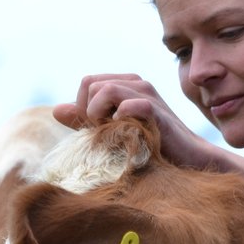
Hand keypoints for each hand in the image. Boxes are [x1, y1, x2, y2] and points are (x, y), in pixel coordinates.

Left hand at [54, 74, 220, 171]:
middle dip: (87, 111)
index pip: (87, 83)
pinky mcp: (156, 110)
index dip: (82, 107)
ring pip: (103, 90)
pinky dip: (119, 120)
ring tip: (109, 133)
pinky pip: (128, 105)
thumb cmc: (149, 146)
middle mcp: (136, 83)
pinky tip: (125, 134)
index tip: (95, 129)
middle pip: (90, 84)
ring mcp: (147, 93)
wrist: (187, 160)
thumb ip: (85, 120)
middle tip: (101, 133)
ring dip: (98, 116)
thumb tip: (56, 110)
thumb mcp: (112, 131)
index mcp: (124, 84)